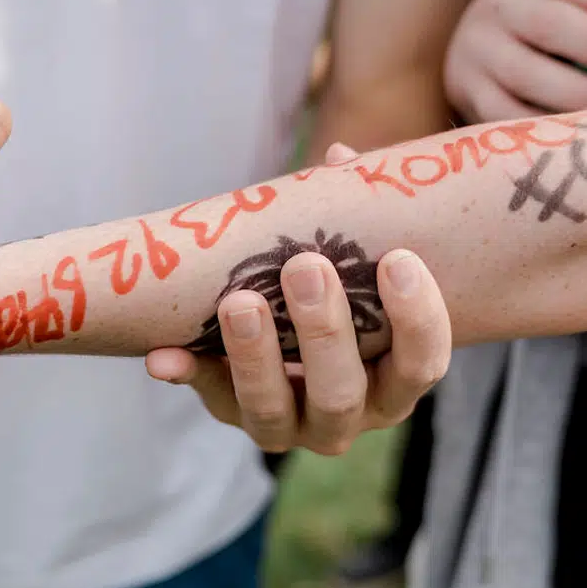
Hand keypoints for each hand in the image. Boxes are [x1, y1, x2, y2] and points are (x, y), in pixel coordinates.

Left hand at [145, 148, 450, 455]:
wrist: (288, 333)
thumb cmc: (344, 286)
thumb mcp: (358, 258)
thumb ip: (358, 216)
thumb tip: (338, 161)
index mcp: (396, 380)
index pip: (423, 365)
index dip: (417, 319)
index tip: (398, 259)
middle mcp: (350, 415)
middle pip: (342, 390)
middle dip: (323, 329)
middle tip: (304, 267)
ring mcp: (292, 426)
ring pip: (274, 410)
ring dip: (254, 357)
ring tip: (239, 301)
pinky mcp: (239, 415)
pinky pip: (214, 401)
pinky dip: (188, 374)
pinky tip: (164, 354)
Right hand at [445, 0, 586, 122]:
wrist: (485, 42)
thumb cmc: (558, 13)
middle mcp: (492, 4)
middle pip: (549, 25)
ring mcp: (474, 51)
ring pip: (529, 76)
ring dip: (585, 95)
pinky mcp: (467, 92)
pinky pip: (508, 116)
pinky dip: (549, 126)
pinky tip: (585, 133)